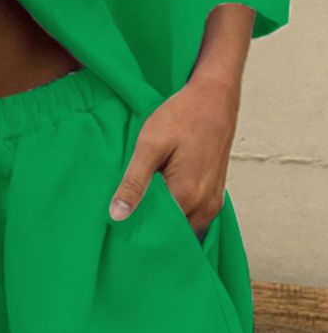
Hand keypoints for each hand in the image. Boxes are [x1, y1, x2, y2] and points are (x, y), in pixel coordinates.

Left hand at [108, 73, 240, 234]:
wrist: (214, 97)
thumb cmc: (182, 116)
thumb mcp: (150, 145)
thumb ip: (134, 182)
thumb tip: (117, 215)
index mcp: (187, 197)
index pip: (158, 234)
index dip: (136, 233)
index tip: (118, 228)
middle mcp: (205, 207)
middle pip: (174, 235)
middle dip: (150, 231)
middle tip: (125, 219)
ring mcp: (213, 202)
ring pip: (185, 228)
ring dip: (165, 222)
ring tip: (141, 207)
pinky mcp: (215, 194)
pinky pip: (194, 217)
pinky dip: (177, 214)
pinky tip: (159, 198)